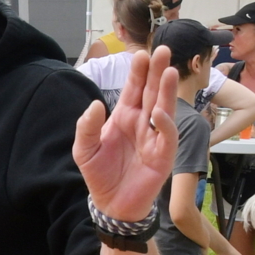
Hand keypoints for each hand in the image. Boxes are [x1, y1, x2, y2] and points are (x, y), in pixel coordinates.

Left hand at [74, 47, 179, 224]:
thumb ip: (86, 127)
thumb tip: (95, 104)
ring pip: (163, 108)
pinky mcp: (162, 155)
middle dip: (157, 72)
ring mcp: (154, 137)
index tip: (141, 55)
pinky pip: (166, 136)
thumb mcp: (84, 149)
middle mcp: (142, 122)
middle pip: (152, 92)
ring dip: (167, 91)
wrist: (110, 204)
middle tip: (162, 50)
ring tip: (170, 70)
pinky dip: (164, 124)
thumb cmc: (100, 174)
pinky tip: (159, 112)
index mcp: (124, 116)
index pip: (133, 89)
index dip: (138, 72)